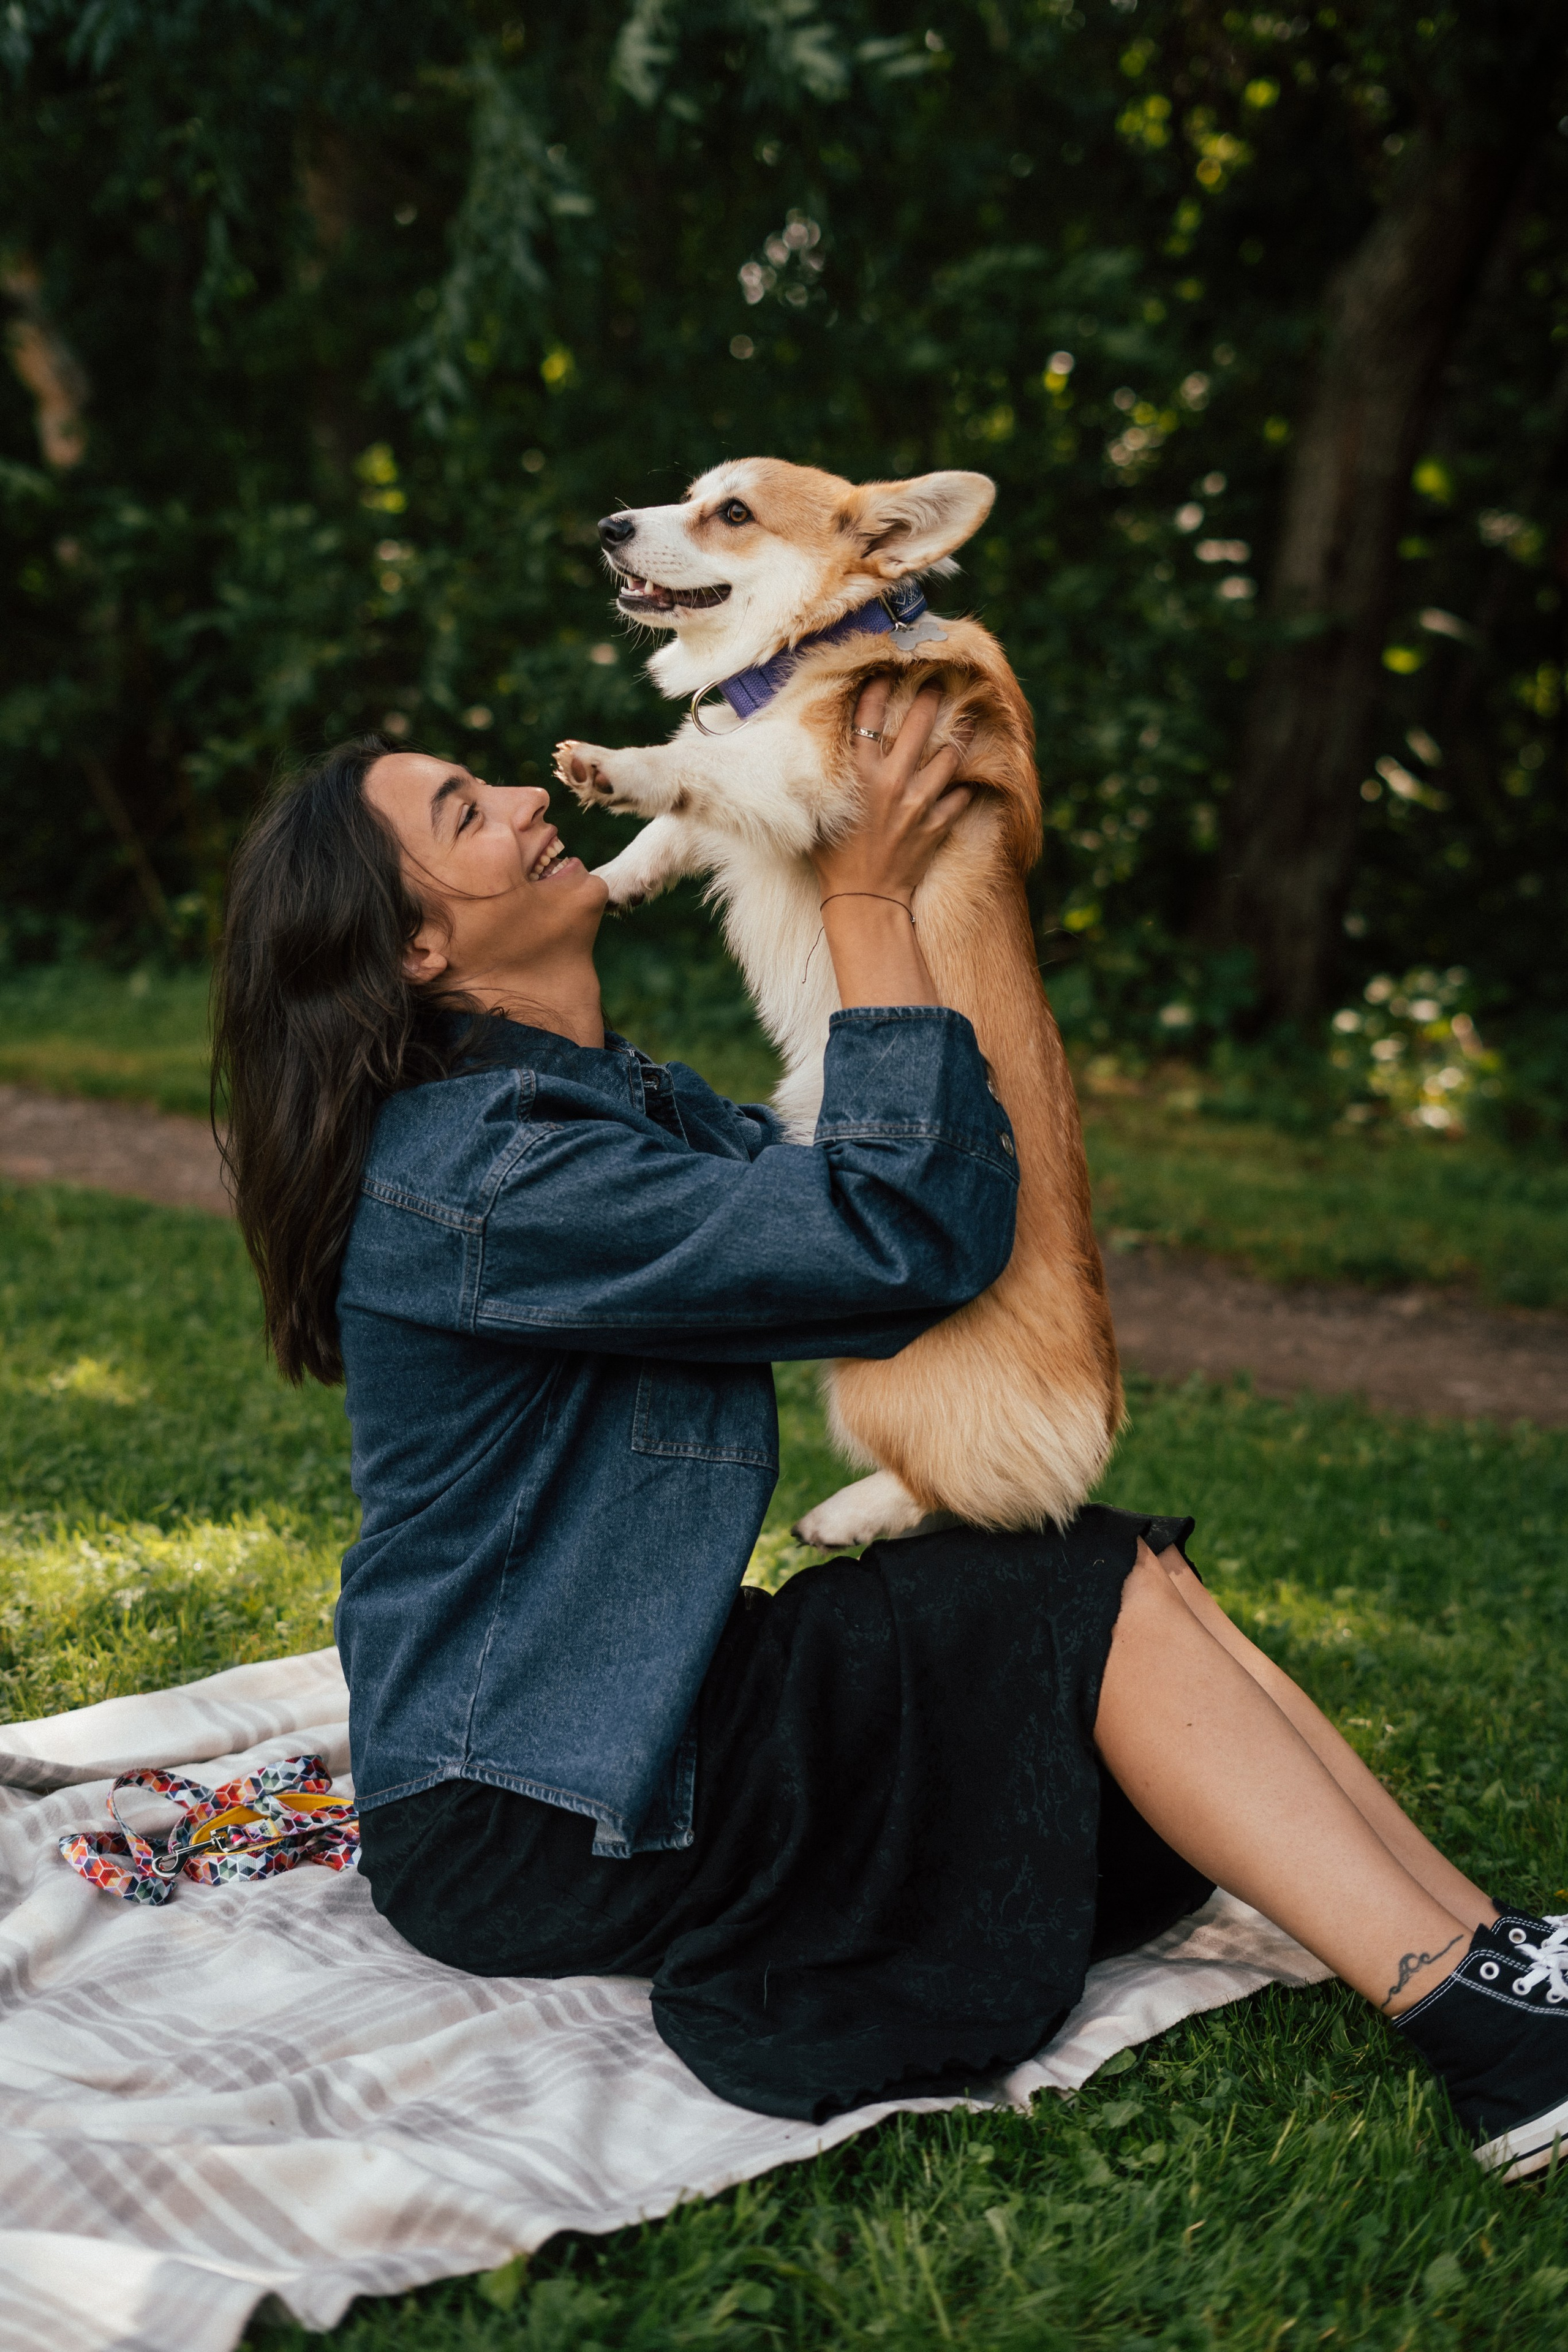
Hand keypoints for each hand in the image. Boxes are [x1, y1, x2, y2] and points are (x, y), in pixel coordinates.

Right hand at [810, 677, 972, 908]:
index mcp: (858, 776)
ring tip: (969, 723)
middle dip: (929, 699)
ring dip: (959, 739)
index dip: (878, 689)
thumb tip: (819, 753)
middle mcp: (890, 783)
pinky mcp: (936, 825)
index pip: (868, 718)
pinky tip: (968, 779)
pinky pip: (959, 797)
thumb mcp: (819, 812)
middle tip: (938, 683)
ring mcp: (917, 803)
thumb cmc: (832, 858)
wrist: (862, 900)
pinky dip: (964, 788)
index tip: (886, 672)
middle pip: (917, 726)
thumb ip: (827, 779)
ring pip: (947, 758)